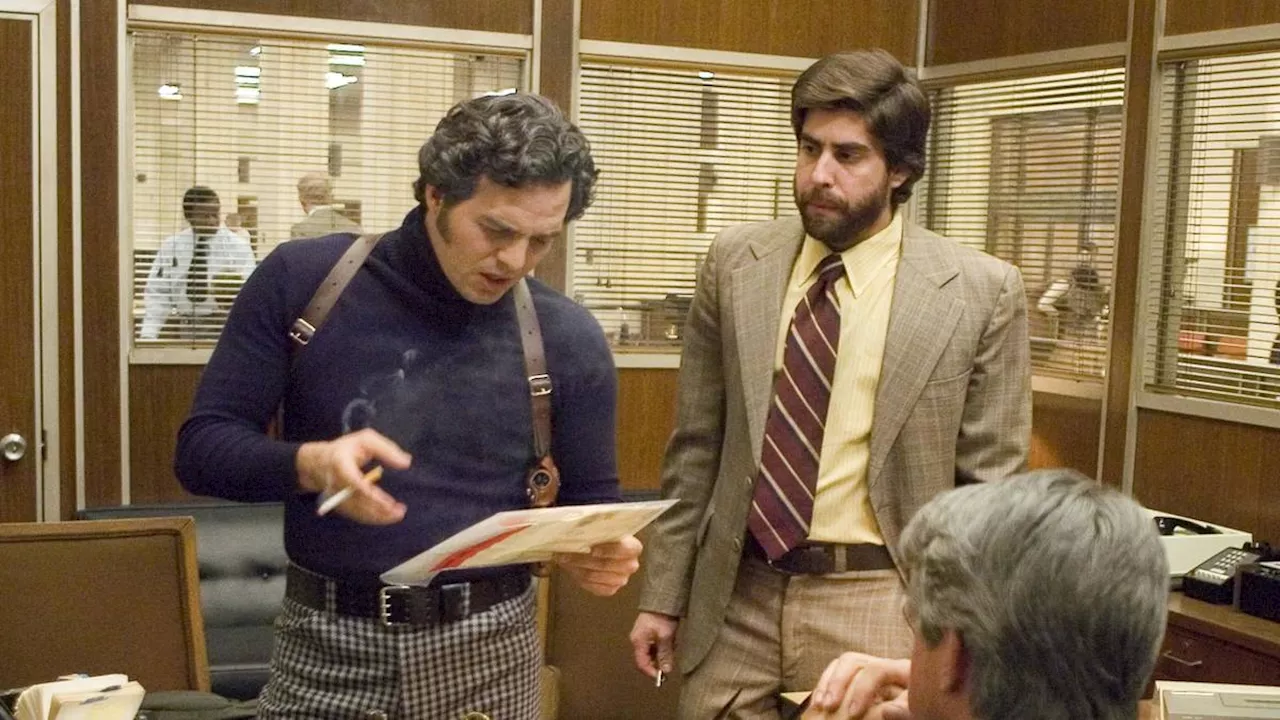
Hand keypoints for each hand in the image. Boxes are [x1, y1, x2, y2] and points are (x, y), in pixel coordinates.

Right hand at [295, 428, 410, 524]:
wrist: (319, 462)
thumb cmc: (347, 448)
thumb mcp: (366, 439)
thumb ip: (387, 449)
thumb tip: (406, 463)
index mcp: (340, 463)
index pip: (354, 482)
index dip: (370, 493)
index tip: (388, 502)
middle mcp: (336, 483)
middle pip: (357, 501)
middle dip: (379, 509)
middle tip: (400, 511)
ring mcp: (336, 496)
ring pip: (357, 511)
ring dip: (378, 516)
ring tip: (398, 514)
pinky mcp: (339, 505)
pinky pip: (356, 515)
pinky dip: (371, 518)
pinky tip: (386, 517)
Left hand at [554, 535, 641, 595]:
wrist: (603, 548)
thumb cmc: (603, 537)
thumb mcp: (603, 529)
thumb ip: (596, 530)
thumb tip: (578, 530)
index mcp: (634, 547)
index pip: (624, 549)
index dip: (608, 550)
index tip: (591, 549)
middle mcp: (631, 565)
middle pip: (605, 565)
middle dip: (583, 560)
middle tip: (566, 555)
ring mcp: (622, 579)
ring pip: (595, 576)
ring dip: (577, 568)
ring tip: (565, 561)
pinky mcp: (611, 589)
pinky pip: (594, 587)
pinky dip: (580, 579)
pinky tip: (573, 570)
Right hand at [629, 610, 678, 679]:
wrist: (663, 598)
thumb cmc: (662, 615)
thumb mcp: (666, 637)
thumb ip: (665, 654)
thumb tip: (665, 669)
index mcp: (638, 641)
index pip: (641, 664)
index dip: (651, 672)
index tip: (662, 676)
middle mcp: (638, 639)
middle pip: (645, 659)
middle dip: (658, 662)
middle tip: (669, 663)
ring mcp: (642, 635)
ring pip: (651, 652)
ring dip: (661, 653)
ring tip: (672, 647)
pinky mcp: (648, 631)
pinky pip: (654, 644)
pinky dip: (662, 646)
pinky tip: (671, 641)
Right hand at [804, 652, 911, 718]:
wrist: (910, 708)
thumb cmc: (919, 711)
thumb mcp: (915, 712)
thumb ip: (905, 712)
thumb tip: (887, 711)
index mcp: (904, 670)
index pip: (877, 670)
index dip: (862, 690)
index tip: (853, 714)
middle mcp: (885, 664)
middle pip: (854, 661)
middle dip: (838, 684)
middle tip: (830, 707)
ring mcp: (869, 668)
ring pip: (842, 664)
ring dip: (828, 684)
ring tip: (821, 706)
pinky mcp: (858, 677)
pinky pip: (836, 672)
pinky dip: (825, 686)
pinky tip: (819, 703)